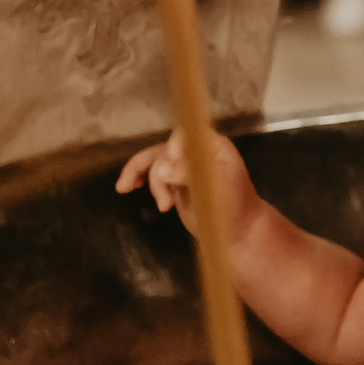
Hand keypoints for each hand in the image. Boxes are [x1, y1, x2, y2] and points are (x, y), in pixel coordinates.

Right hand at [113, 127, 255, 241]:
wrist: (238, 230)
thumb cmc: (235, 208)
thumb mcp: (218, 190)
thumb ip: (191, 175)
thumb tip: (162, 169)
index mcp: (213, 145)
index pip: (187, 134)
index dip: (174, 147)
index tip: (170, 163)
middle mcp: (197, 149)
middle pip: (165, 149)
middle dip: (159, 174)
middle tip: (167, 202)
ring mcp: (184, 164)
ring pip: (154, 161)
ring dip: (148, 180)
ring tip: (163, 205)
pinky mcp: (174, 179)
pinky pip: (151, 172)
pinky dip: (137, 176)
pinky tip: (125, 187)